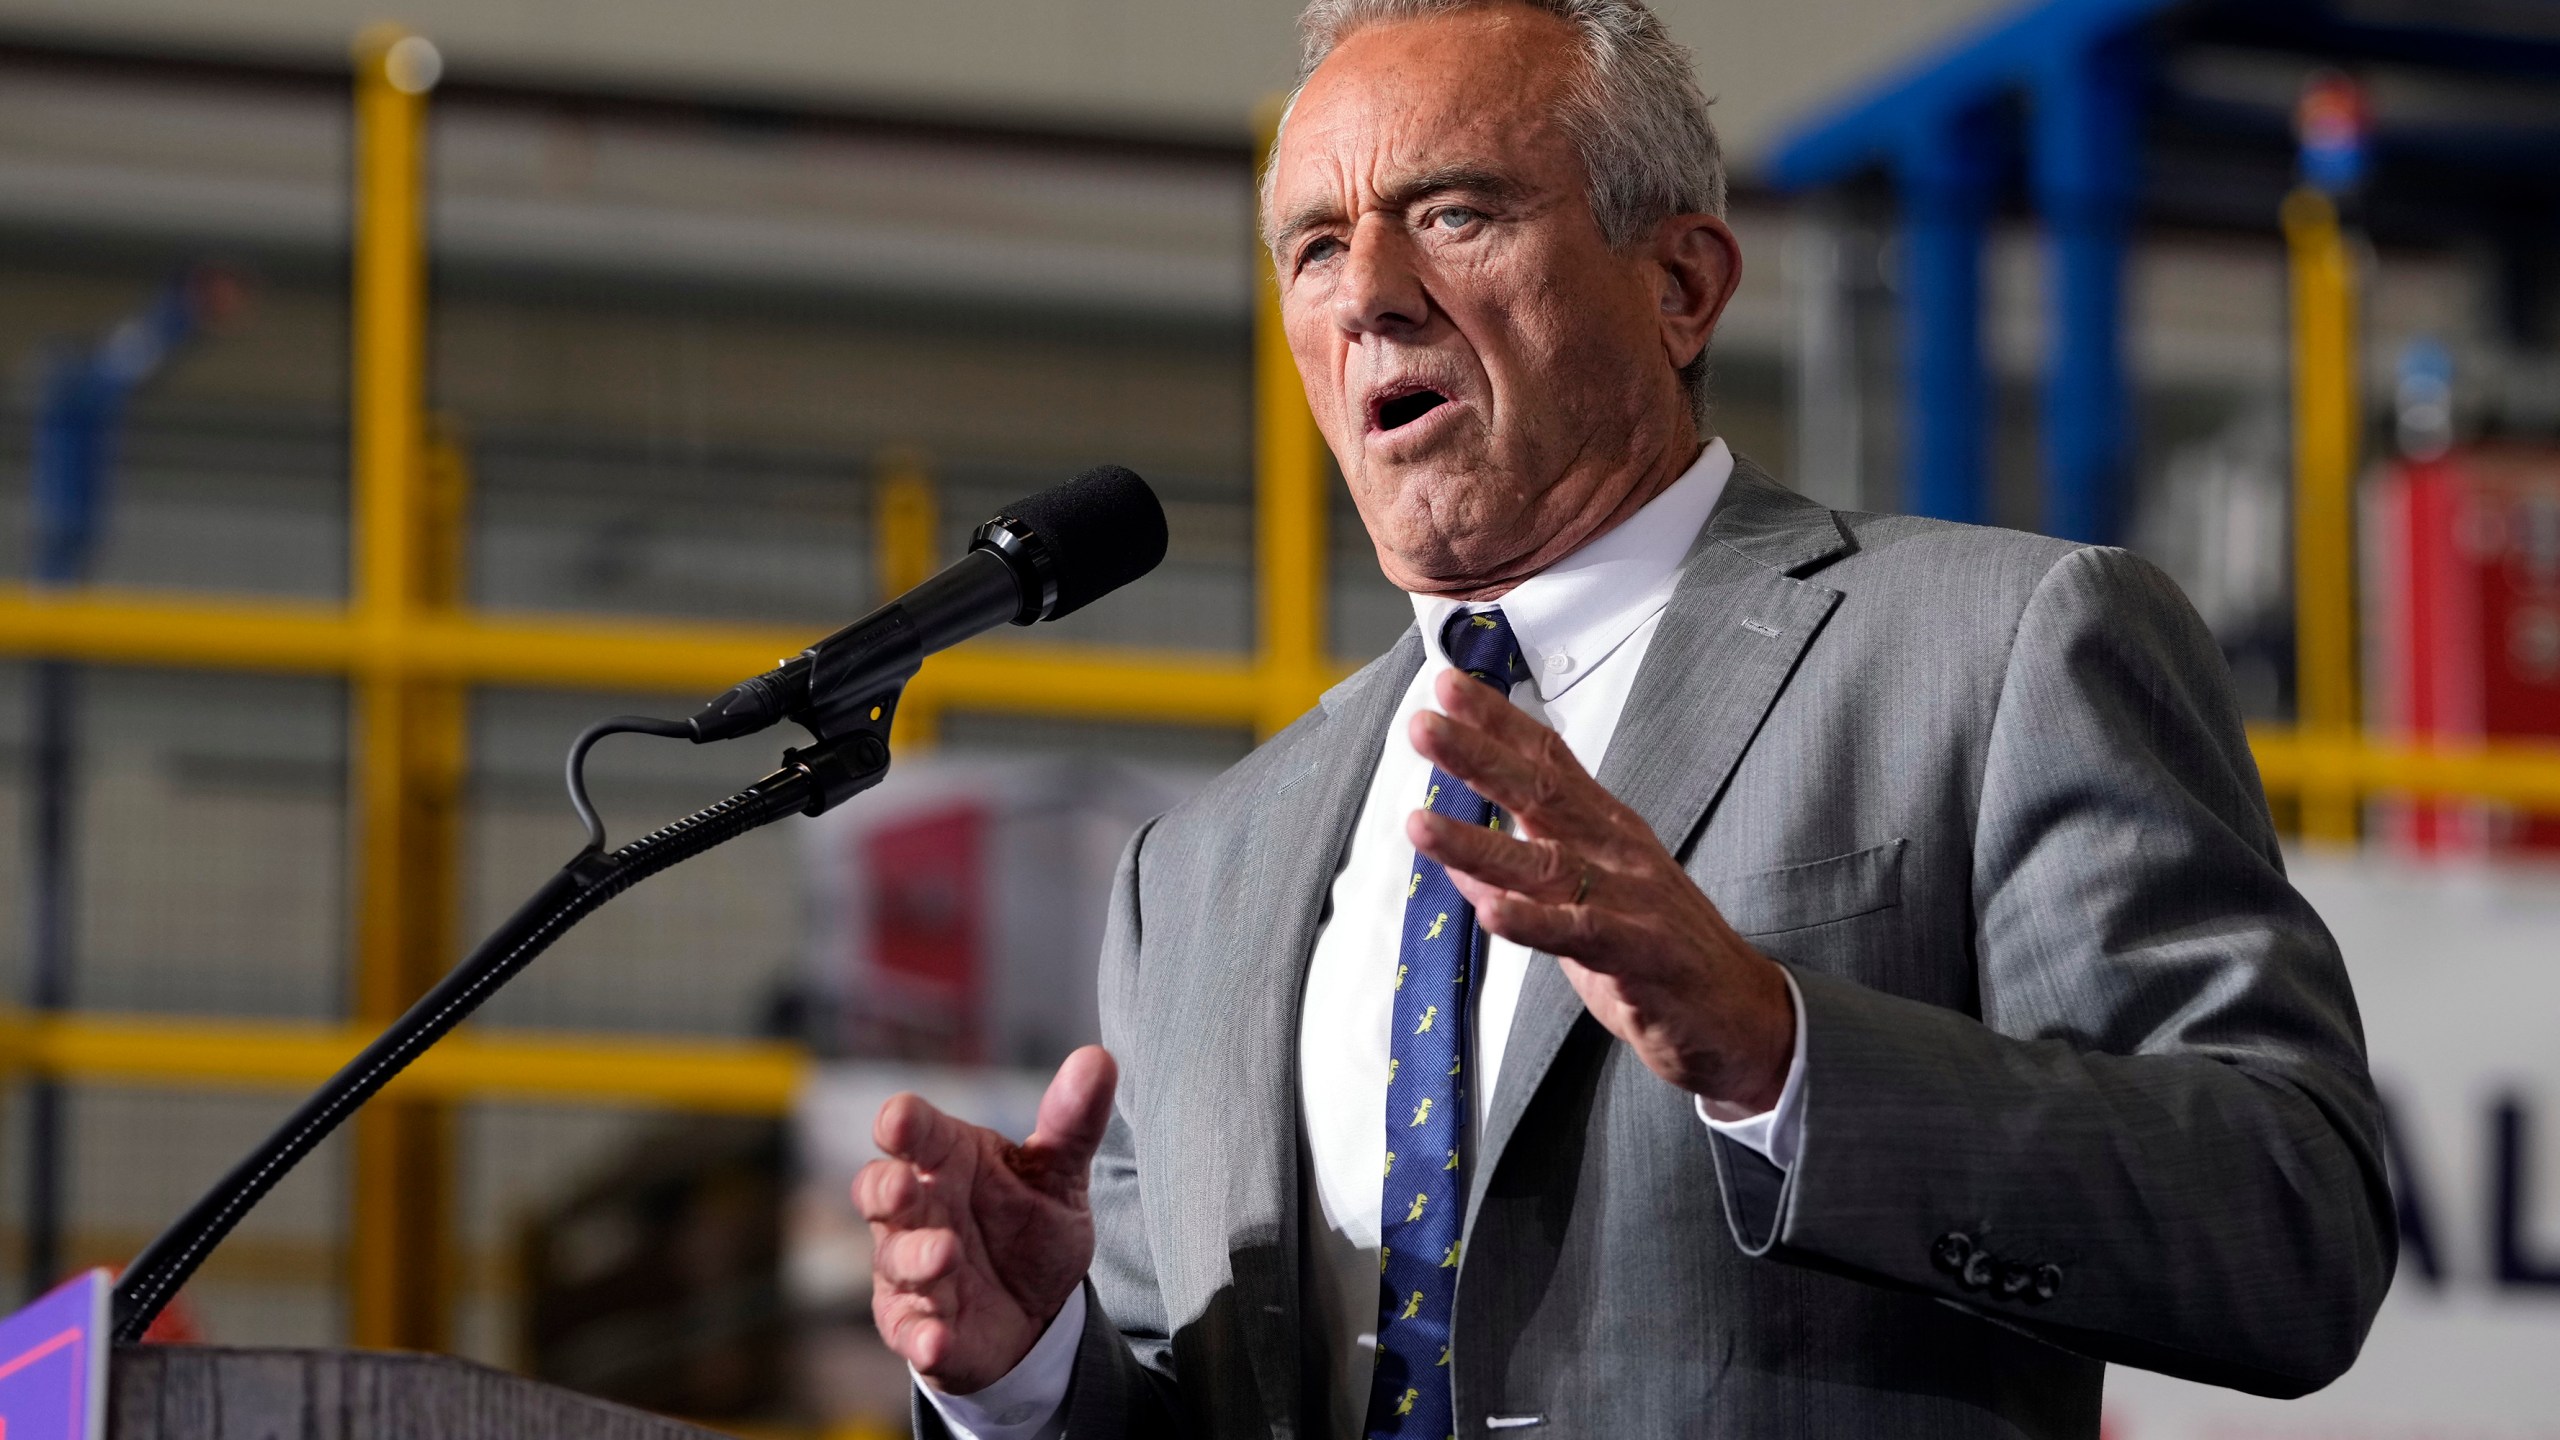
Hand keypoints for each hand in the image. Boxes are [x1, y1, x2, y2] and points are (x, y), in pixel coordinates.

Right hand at [857, 1045, 1117, 1391]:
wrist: (1036, 1310)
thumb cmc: (1028, 1225)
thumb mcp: (1059, 1174)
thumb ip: (1073, 1122)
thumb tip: (1098, 1059)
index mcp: (946, 1160)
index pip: (914, 1132)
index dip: (903, 1123)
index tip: (900, 1119)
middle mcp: (918, 1210)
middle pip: (879, 1190)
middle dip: (886, 1187)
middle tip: (906, 1186)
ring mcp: (910, 1269)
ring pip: (895, 1259)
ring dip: (916, 1257)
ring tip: (947, 1255)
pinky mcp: (917, 1325)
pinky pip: (909, 1330)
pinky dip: (921, 1334)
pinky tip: (937, 1339)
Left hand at [1408, 669, 1792, 1116]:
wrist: (1740, 1013)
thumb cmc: (1660, 951)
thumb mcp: (1585, 901)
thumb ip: (1523, 876)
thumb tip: (1457, 861)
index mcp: (1605, 828)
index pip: (1547, 760)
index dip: (1498, 721)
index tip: (1448, 685)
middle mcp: (1615, 851)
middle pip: (1540, 793)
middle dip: (1478, 757)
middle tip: (1425, 726)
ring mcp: (1629, 898)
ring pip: (1544, 863)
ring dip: (1477, 843)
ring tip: (1422, 824)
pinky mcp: (1637, 952)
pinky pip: (1577, 932)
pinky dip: (1531, 921)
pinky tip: (1491, 911)